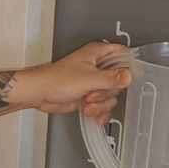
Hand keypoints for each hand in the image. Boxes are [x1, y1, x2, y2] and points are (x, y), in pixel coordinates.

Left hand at [13, 42, 131, 123]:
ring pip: (112, 96)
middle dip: (107, 93)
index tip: (125, 79)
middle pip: (119, 81)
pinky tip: (91, 114)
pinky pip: (104, 106)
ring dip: (100, 104)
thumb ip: (109, 79)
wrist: (40, 94)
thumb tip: (128, 76)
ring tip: (86, 103)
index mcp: (98, 53)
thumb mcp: (87, 79)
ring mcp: (95, 82)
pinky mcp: (91, 95)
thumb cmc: (55, 80)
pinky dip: (99, 112)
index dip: (128, 67)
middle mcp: (99, 66)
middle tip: (92, 93)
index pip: (124, 54)